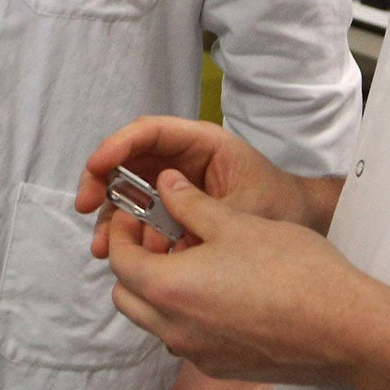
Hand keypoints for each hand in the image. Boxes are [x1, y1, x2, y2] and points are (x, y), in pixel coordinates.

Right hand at [76, 116, 335, 259]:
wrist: (304, 224)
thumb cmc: (280, 206)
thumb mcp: (243, 208)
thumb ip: (201, 208)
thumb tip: (155, 208)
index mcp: (201, 143)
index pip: (149, 133)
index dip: (117, 146)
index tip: (96, 168)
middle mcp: (181, 158)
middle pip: (128, 159)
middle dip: (101, 182)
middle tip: (85, 207)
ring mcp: (175, 183)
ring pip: (129, 189)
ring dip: (111, 216)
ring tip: (101, 248)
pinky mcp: (173, 208)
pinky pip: (142, 214)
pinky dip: (129, 233)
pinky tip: (123, 255)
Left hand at [107, 169, 389, 386]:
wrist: (346, 329)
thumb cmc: (294, 271)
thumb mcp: (237, 224)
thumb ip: (190, 204)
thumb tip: (164, 184)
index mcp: (168, 288)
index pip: (119, 260)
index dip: (122, 231)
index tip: (137, 213)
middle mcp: (173, 329)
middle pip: (127, 295)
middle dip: (133, 263)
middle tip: (159, 236)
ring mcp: (197, 354)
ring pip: (153, 321)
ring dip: (157, 292)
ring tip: (190, 262)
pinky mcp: (222, 368)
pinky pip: (184, 340)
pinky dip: (184, 316)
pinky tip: (218, 293)